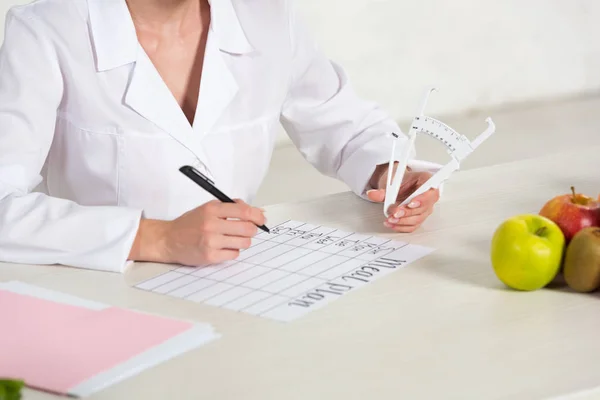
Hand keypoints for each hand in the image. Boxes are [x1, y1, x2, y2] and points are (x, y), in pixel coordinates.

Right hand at [129, 199, 264, 265]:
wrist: (168, 240)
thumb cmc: (189, 224)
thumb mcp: (208, 208)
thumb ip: (231, 207)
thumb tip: (256, 211)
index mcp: (212, 209)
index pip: (244, 211)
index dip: (257, 215)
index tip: (262, 219)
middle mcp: (211, 224)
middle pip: (247, 228)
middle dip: (252, 230)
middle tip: (247, 230)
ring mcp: (211, 241)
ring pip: (244, 242)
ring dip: (242, 241)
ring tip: (232, 239)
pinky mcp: (210, 256)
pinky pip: (234, 254)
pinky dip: (233, 251)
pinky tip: (223, 247)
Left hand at [367, 164, 439, 232]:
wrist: (396, 185)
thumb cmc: (399, 181)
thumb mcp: (391, 181)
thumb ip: (383, 190)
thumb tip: (372, 194)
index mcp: (426, 181)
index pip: (431, 191)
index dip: (422, 199)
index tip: (410, 203)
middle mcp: (429, 196)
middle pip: (424, 207)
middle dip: (408, 212)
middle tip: (396, 212)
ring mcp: (425, 208)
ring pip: (418, 218)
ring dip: (403, 221)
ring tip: (391, 219)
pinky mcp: (418, 217)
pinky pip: (413, 226)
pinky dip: (401, 226)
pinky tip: (392, 224)